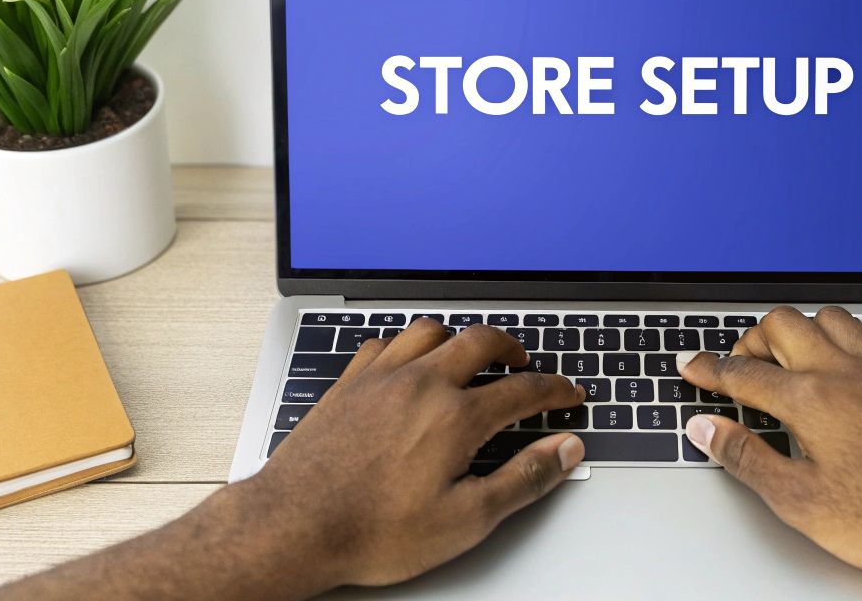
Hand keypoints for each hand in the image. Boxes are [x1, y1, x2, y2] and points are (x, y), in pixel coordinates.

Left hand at [242, 319, 585, 592]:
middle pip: (481, 342)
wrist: (294, 525)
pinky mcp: (348, 384)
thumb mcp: (466, 520)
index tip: (567, 394)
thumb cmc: (372, 530)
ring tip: (471, 355)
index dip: (555, 390)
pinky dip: (409, 345)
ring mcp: (380, 379)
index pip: (523, 390)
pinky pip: (385, 342)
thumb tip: (565, 450)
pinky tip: (409, 361)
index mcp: (456, 417)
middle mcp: (421, 384)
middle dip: (512, 349)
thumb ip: (524, 479)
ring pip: (431, 331)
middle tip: (525, 365)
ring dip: (459, 338)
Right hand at [677, 307, 861, 600]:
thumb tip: (707, 430)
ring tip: (788, 356)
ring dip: (801, 328)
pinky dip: (842, 342)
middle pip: (784, 326)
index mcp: (811, 400)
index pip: (744, 372)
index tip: (691, 366)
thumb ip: (746, 458)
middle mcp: (845, 373)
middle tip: (740, 367)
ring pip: (830, 319)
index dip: (709, 369)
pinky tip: (842, 365)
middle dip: (752, 340)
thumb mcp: (798, 500)